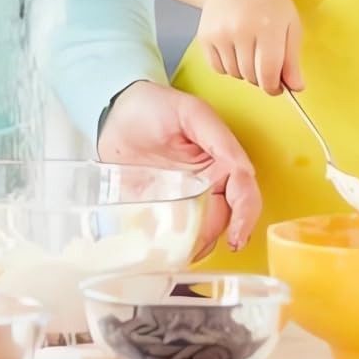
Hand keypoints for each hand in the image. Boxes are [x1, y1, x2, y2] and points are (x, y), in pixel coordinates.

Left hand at [97, 80, 260, 254]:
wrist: (114, 113)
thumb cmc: (154, 106)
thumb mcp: (191, 113)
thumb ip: (219, 138)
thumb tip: (243, 171)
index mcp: (221, 165)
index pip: (244, 196)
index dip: (245, 218)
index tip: (237, 237)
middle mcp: (206, 187)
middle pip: (222, 221)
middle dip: (213, 238)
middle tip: (197, 248)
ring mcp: (182, 201)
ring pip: (198, 233)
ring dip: (193, 246)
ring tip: (178, 253)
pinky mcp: (156, 211)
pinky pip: (166, 235)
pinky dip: (167, 246)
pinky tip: (160, 250)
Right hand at [197, 0, 303, 94]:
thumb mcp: (290, 23)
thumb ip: (293, 58)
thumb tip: (296, 88)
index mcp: (268, 27)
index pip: (269, 73)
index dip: (274, 86)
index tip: (278, 86)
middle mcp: (241, 31)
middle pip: (251, 76)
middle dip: (261, 78)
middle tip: (266, 64)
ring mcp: (220, 34)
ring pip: (235, 74)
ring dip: (245, 72)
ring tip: (250, 51)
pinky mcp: (205, 37)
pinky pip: (218, 68)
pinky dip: (228, 66)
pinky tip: (235, 49)